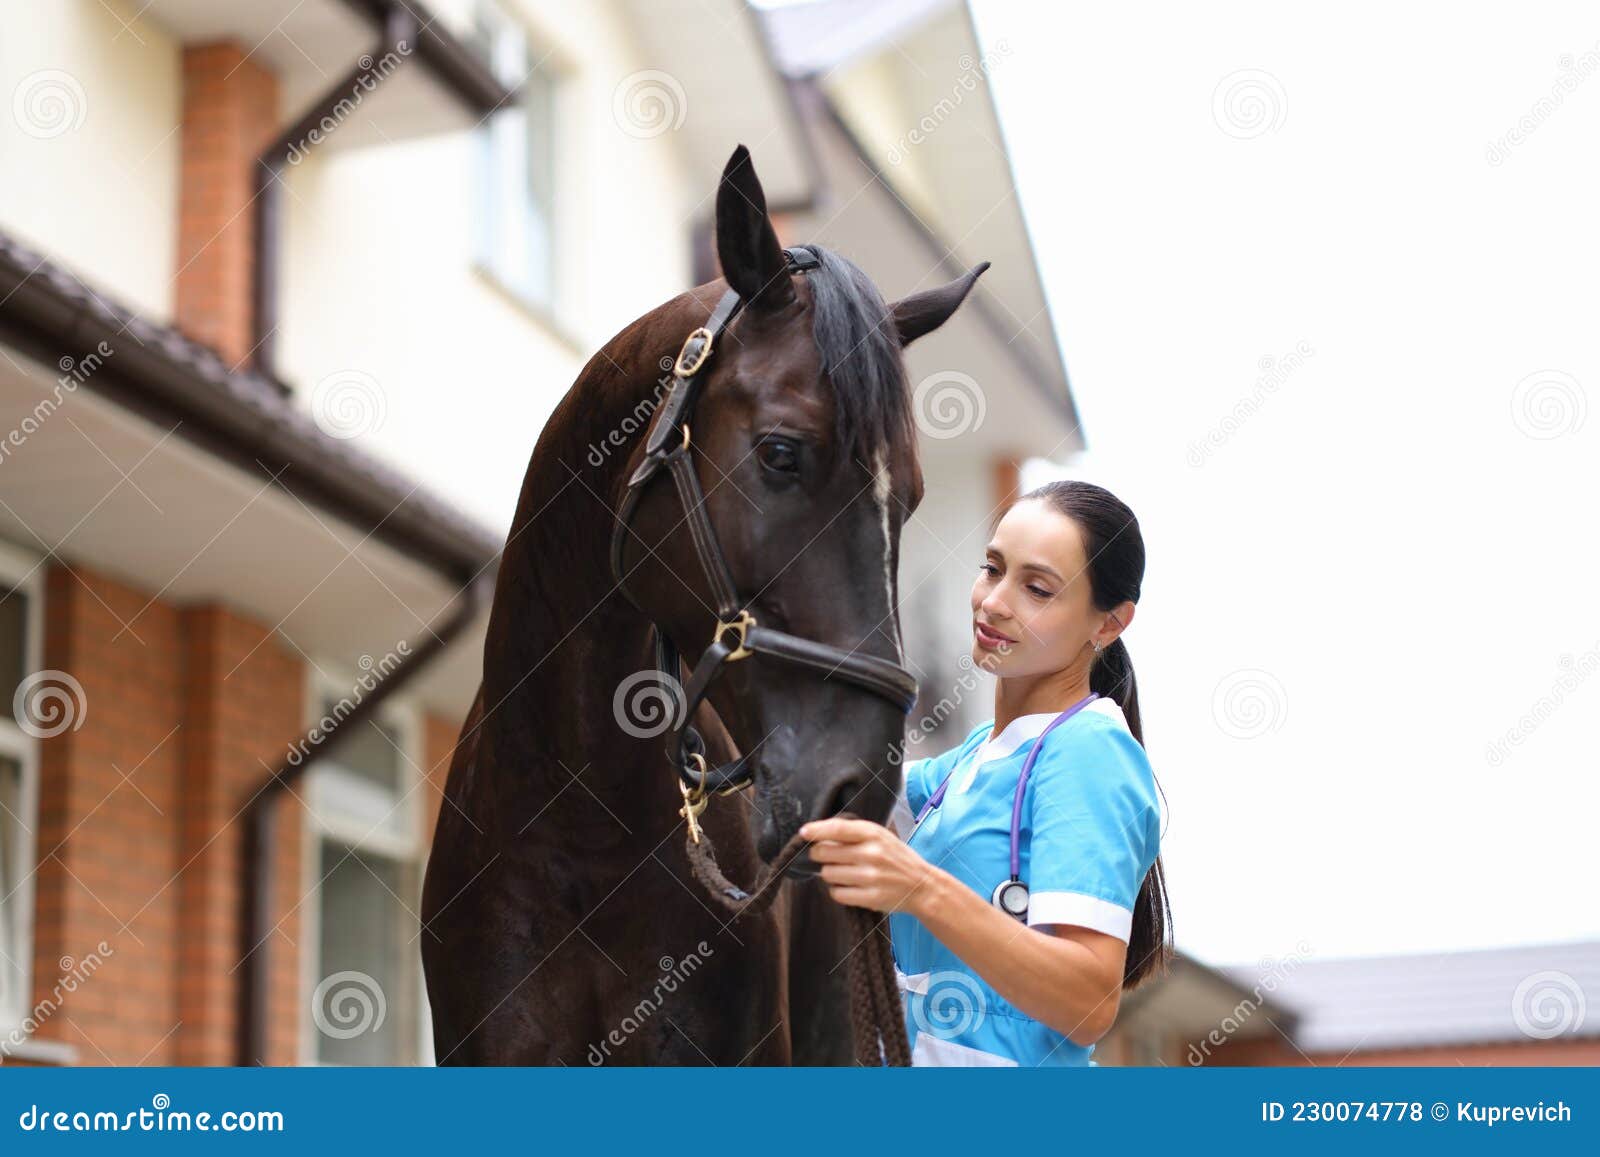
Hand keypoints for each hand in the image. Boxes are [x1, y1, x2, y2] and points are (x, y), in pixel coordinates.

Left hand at [799, 816, 939, 914]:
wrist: (922, 886)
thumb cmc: (896, 858)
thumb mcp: (880, 837)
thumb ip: (853, 833)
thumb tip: (818, 835)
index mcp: (873, 834)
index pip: (837, 829)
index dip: (816, 830)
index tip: (803, 833)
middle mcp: (871, 853)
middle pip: (825, 852)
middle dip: (819, 855)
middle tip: (826, 857)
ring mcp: (871, 877)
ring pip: (828, 874)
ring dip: (829, 874)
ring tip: (843, 873)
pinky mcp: (870, 897)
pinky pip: (837, 894)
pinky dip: (837, 891)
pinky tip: (848, 887)